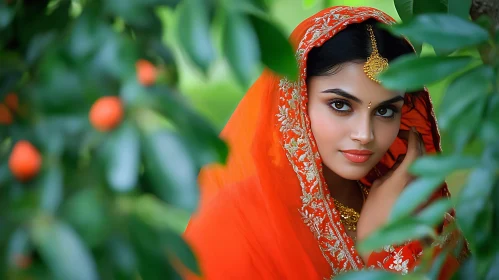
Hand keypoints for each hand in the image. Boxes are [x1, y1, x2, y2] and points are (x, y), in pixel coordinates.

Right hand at [356, 127, 424, 261]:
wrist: (381, 239)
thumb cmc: (373, 212)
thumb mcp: (378, 186)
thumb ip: (390, 170)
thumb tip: (399, 160)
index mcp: (406, 175)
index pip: (415, 149)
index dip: (413, 137)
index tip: (409, 129)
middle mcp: (419, 182)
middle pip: (424, 157)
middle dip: (416, 146)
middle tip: (406, 139)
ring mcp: (424, 193)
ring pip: (424, 169)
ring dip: (417, 160)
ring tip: (402, 155)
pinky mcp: (425, 202)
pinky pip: (423, 181)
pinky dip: (416, 173)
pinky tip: (404, 174)